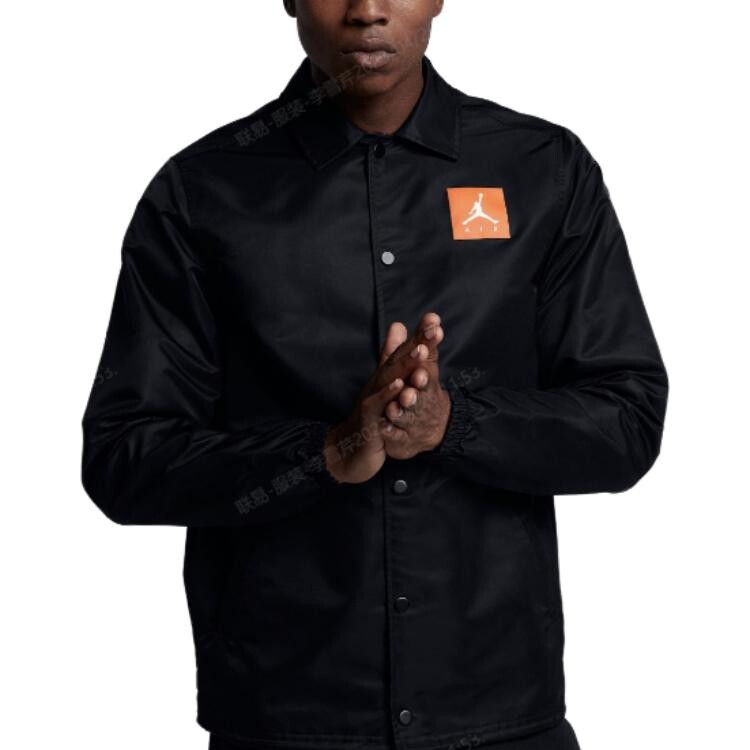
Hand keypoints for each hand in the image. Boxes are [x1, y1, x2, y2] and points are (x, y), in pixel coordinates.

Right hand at [323, 312, 445, 482]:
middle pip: (399, 359)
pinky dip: (388, 393)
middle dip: (416, 342)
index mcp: (387, 374)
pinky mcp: (368, 418)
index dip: (420, 335)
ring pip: (390, 378)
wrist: (351, 448)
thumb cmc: (372, 414)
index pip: (404, 351)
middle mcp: (379, 382)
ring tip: (421, 350)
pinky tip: (400, 384)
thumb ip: (393, 355)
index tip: (435, 319)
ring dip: (405, 364)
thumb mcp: (386, 384)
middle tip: (433, 329)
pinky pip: (378, 404)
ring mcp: (372, 398)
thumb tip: (398, 324)